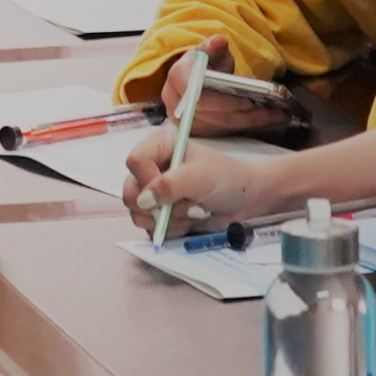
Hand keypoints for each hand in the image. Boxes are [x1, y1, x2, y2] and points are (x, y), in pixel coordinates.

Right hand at [114, 129, 302, 235]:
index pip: (135, 162)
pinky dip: (172, 229)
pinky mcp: (159, 214)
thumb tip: (143, 200)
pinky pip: (150, 229)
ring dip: (170, 219)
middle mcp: (151, 168)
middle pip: (131, 193)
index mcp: (159, 147)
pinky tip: (191, 221)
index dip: (147, 180)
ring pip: (139, 215)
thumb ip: (170, 185)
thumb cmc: (227, 179)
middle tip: (191, 206)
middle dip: (161, 207)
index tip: (168, 192)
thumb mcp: (201, 177)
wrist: (245, 201)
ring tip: (196, 211)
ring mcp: (153, 194)